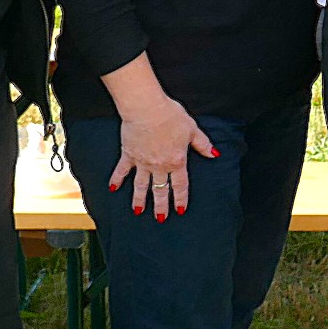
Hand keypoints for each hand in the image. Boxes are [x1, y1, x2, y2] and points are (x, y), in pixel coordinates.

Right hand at [109, 91, 214, 220]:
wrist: (147, 109)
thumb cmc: (170, 116)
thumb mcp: (192, 130)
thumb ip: (202, 144)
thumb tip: (214, 154)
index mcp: (176, 161)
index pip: (180, 185)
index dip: (180, 198)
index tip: (179, 210)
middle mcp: (159, 166)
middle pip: (160, 190)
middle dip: (161, 206)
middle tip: (160, 218)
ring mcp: (142, 162)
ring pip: (141, 185)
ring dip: (139, 199)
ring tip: (138, 211)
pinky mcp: (128, 154)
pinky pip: (122, 170)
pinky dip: (117, 179)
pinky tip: (113, 189)